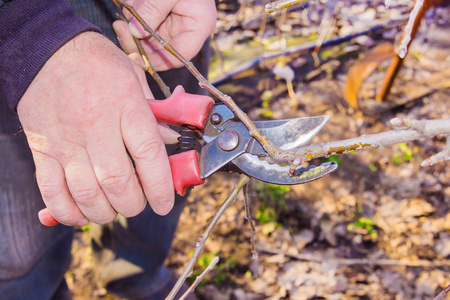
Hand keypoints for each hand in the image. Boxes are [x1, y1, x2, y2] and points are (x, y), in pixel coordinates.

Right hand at [18, 32, 178, 225]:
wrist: (46, 50)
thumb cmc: (96, 63)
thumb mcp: (134, 78)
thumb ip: (154, 114)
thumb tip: (170, 142)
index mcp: (125, 105)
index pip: (148, 154)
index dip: (160, 186)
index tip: (165, 202)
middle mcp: (96, 126)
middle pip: (119, 182)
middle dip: (134, 204)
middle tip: (139, 203)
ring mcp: (66, 140)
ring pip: (87, 194)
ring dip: (105, 212)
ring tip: (114, 208)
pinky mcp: (43, 150)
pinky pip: (52, 192)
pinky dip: (67, 212)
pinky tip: (81, 214)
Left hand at [113, 0, 216, 70]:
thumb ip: (152, 9)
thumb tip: (134, 33)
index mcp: (200, 25)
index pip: (178, 56)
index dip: (154, 59)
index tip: (132, 50)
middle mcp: (189, 30)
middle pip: (161, 51)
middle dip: (138, 42)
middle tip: (119, 26)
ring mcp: (175, 25)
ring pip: (149, 40)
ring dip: (133, 29)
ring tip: (128, 6)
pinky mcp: (162, 18)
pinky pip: (145, 27)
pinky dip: (134, 19)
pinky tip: (129, 5)